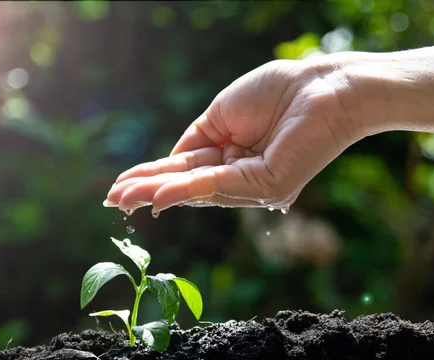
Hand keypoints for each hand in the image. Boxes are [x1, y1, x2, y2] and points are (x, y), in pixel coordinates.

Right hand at [106, 57, 364, 212]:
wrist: (322, 84)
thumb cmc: (277, 91)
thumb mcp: (221, 114)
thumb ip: (195, 141)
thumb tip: (168, 164)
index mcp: (229, 156)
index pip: (185, 169)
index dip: (153, 176)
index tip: (120, 186)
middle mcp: (240, 177)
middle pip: (187, 186)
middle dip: (149, 191)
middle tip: (112, 200)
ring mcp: (254, 186)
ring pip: (198, 191)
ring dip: (158, 193)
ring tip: (122, 198)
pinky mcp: (268, 188)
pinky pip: (220, 187)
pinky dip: (187, 190)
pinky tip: (159, 194)